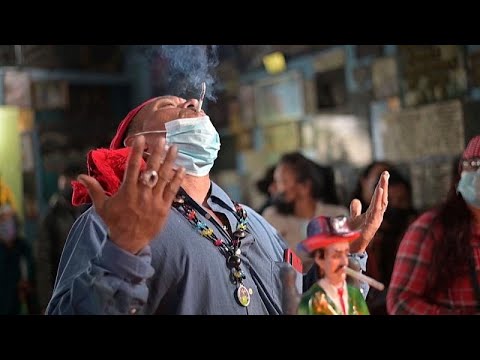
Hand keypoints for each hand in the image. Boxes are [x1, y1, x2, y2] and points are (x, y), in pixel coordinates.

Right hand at [78, 136, 185, 253]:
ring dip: (169, 161)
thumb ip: (94, 189)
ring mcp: (154, 201)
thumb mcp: (101, 206)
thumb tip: (80, 176)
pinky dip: (177, 179)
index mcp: (127, 191)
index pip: (132, 167)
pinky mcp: (164, 208)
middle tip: (161, 138)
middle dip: (156, 152)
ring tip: (175, 148)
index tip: (140, 138)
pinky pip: (172, 191)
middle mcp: (142, 194)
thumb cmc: (115, 222)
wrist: (129, 242)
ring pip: (164, 177)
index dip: (136, 152)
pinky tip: (182, 168)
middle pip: (151, 169)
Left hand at [348, 171, 388, 252]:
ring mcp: (376, 220)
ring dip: (382, 192)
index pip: (379, 197)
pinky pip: (376, 211)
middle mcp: (377, 215)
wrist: (352, 247)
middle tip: (386, 173)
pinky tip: (379, 192)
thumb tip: (356, 200)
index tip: (383, 175)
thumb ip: (356, 209)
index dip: (381, 186)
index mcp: (374, 212)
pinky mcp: (372, 225)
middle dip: (384, 185)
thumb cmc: (355, 234)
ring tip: (383, 180)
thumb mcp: (354, 218)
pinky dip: (378, 202)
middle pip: (382, 198)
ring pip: (381, 203)